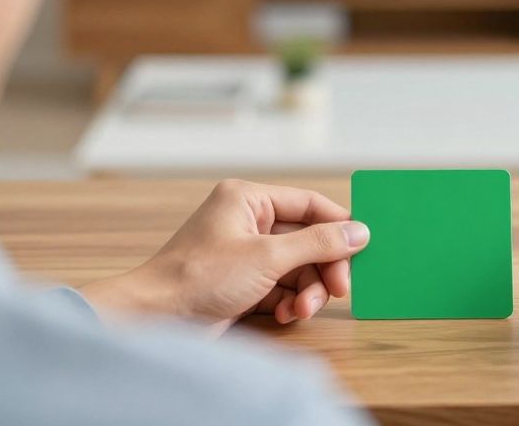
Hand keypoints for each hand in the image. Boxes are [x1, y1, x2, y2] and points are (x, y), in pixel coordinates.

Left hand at [81, 180, 369, 332]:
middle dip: (322, 268)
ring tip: (303, 310)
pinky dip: (290, 302)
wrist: (156, 318)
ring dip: (308, 291)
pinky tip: (288, 315)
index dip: (338, 225)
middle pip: (307, 239)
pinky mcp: (243, 284)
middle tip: (339, 290)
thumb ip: (317, 244)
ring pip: (298, 268)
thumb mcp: (267, 257)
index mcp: (248, 199)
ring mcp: (245, 255)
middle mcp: (247, 222)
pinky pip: (282, 288)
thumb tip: (358, 232)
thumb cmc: (199, 277)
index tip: (361, 248)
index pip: (308, 203)